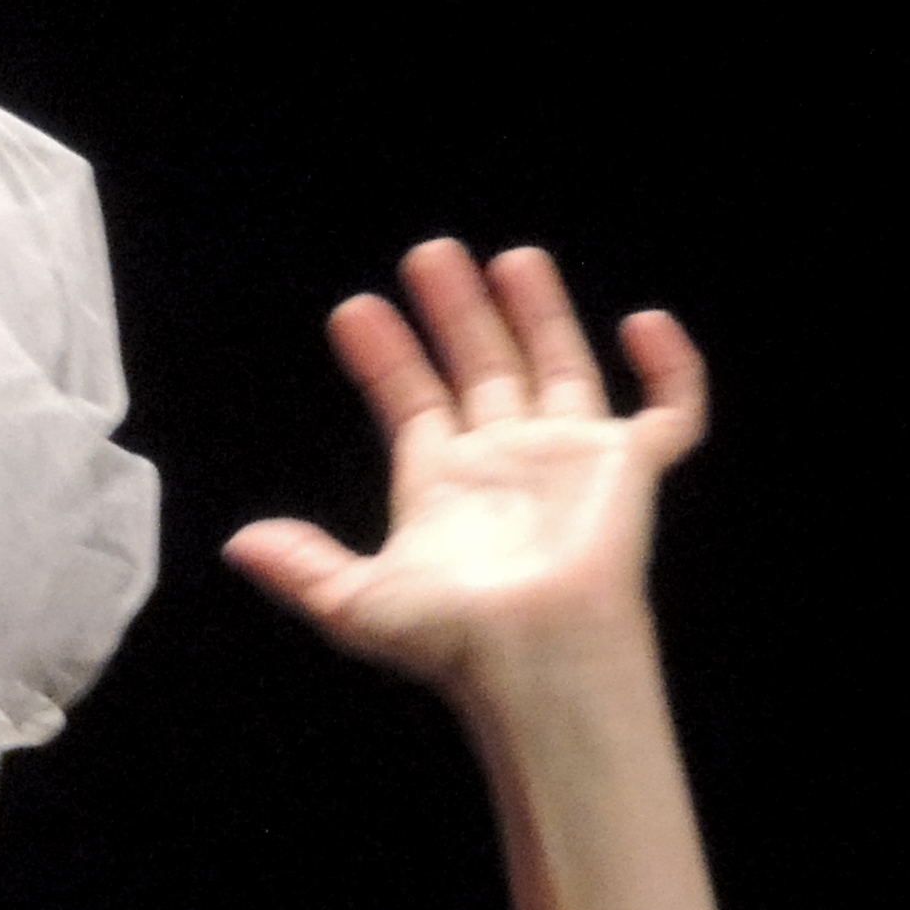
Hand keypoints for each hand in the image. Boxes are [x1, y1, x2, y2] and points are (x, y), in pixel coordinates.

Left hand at [223, 241, 707, 695]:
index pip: (413, 400)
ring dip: (537, 313)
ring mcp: (571, 462)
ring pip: (559, 367)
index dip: (385, 356)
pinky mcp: (630, 470)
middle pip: (482, 367)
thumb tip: (239, 543)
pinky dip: (670, 367)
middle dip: (455, 312)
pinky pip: (669, 409)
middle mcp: (507, 463)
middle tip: (429, 254)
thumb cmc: (456, 641)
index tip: (353, 312)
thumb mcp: (356, 603)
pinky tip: (645, 323)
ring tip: (512, 259)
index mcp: (445, 486)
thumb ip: (302, 566)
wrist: (535, 655)